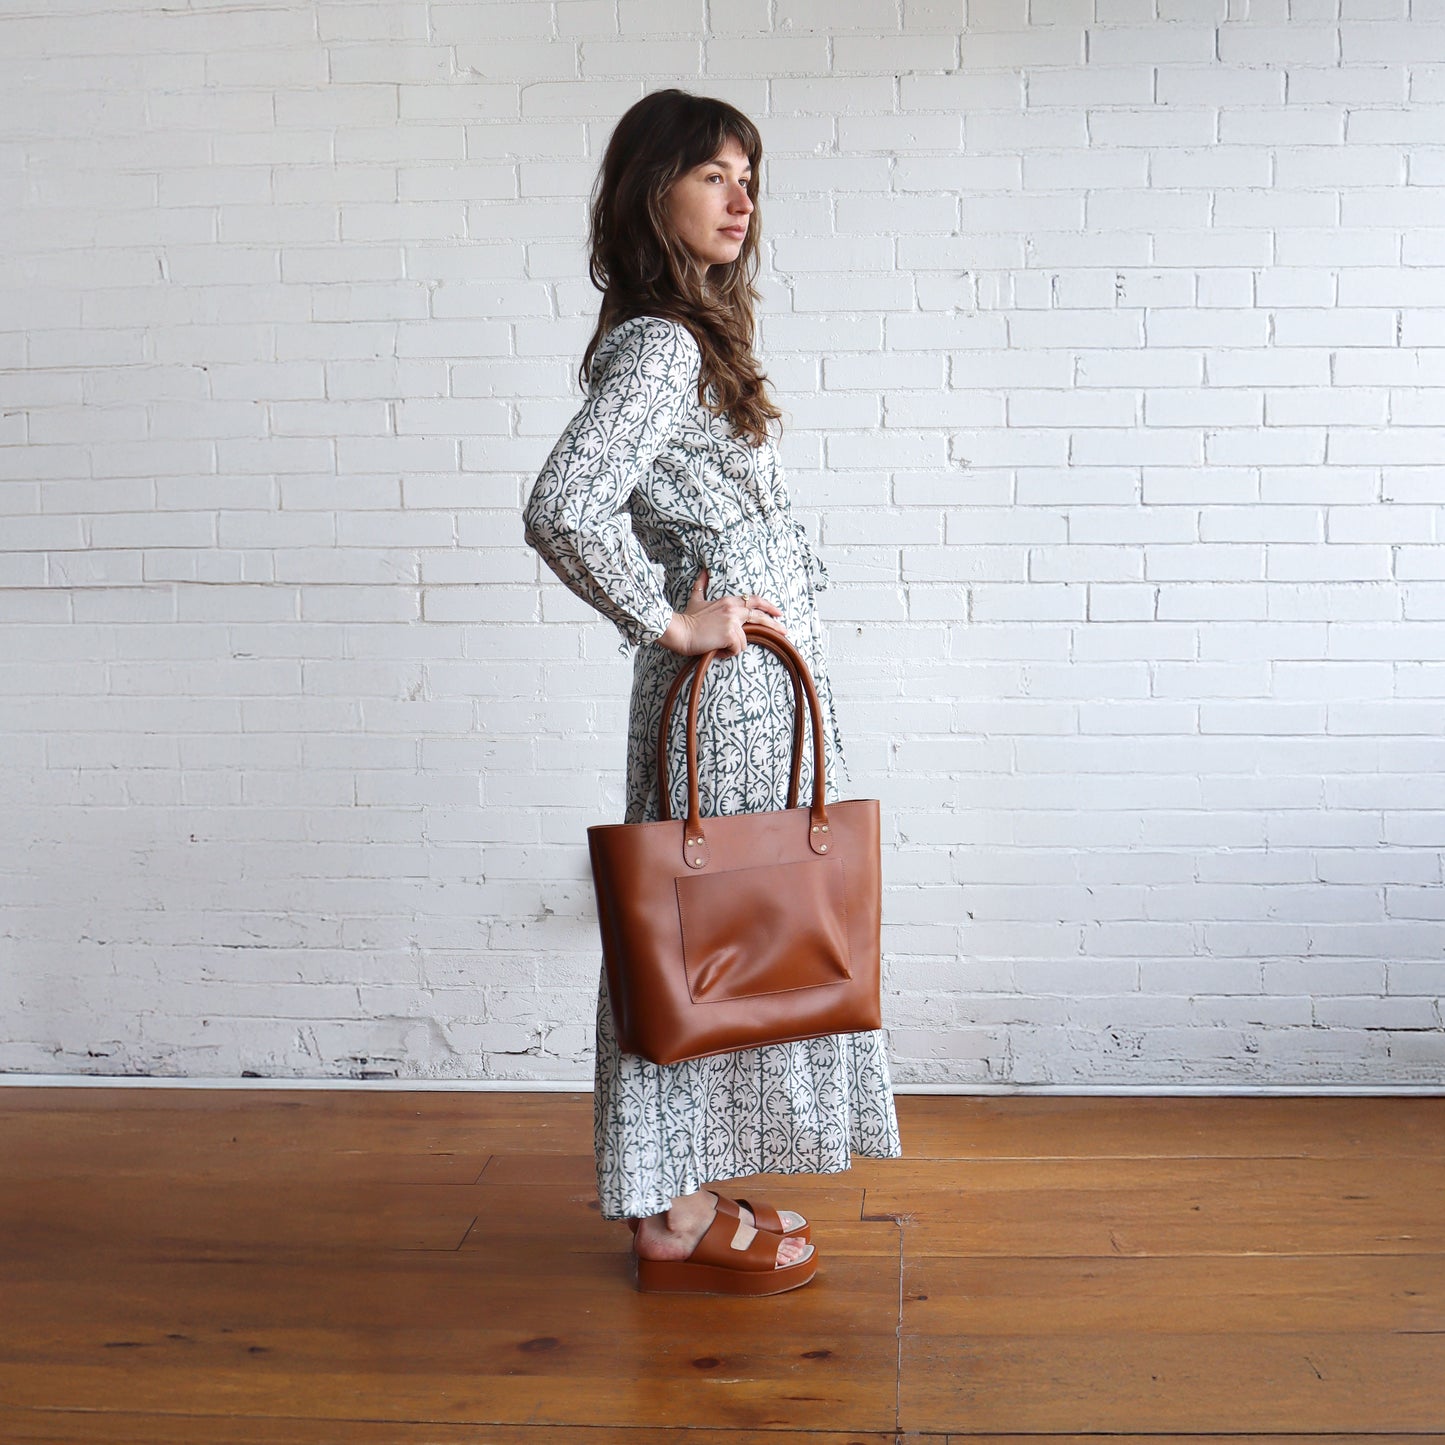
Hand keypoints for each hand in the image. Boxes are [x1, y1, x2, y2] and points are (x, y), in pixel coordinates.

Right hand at [658, 567, 786, 656]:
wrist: (679, 630)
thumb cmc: (687, 618)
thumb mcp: (696, 599)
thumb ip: (701, 585)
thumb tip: (703, 571)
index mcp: (729, 601)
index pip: (754, 600)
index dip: (768, 606)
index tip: (779, 612)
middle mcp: (733, 610)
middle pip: (760, 618)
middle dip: (775, 625)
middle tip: (785, 631)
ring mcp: (733, 622)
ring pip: (744, 641)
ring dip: (732, 647)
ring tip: (717, 646)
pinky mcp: (730, 634)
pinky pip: (736, 649)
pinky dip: (727, 653)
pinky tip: (716, 649)